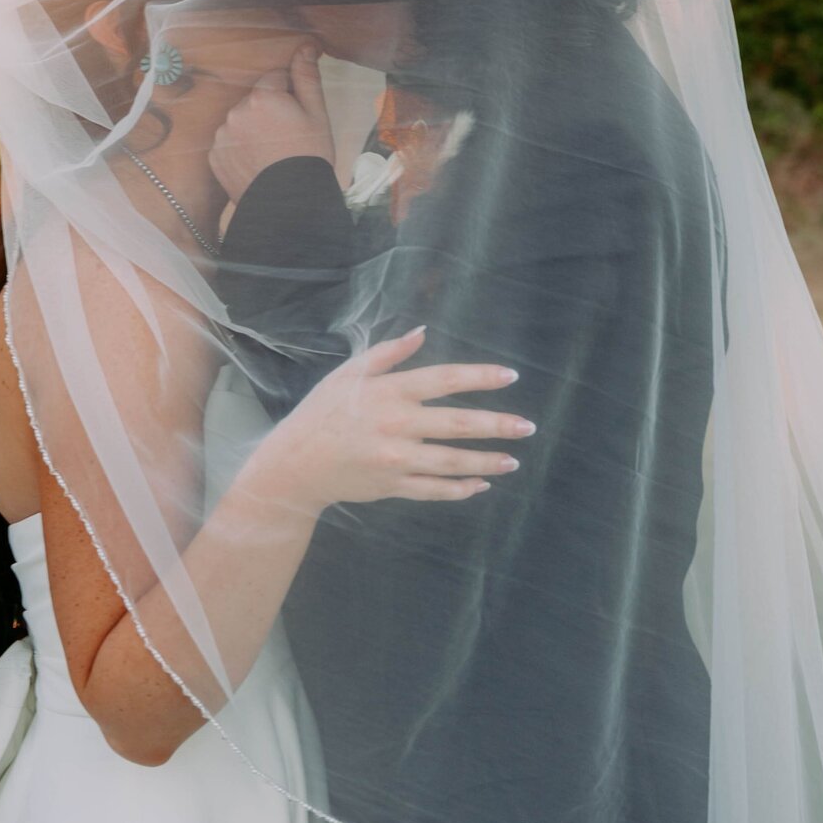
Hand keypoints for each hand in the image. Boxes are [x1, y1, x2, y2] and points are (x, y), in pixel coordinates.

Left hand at [210, 42, 335, 203]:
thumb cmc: (309, 157)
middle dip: (268, 112)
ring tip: (271, 155)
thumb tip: (304, 47)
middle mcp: (236, 111)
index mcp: (262, 96)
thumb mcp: (317, 114)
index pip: (274, 79)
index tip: (297, 117)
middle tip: (286, 139)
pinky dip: (239, 149)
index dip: (289, 96)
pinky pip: (228, 144)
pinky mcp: (214, 157)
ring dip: (251, 130)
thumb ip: (306, 78)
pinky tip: (256, 164)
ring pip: (240, 122)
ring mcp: (222, 136)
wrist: (291, 204)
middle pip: (255, 101)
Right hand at [249, 326, 535, 513]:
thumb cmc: (323, 413)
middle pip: (457, 424)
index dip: (480, 378)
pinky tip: (482, 484)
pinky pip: (434, 490)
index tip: (511, 377)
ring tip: (514, 460)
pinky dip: (460, 489)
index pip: (444, 380)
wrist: (295, 464)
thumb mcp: (348, 374)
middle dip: (498, 426)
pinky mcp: (392, 487)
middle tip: (528, 427)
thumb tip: (422, 332)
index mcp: (388, 393)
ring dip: (487, 461)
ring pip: (451, 462)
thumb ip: (387, 353)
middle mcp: (396, 426)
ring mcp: (396, 461)